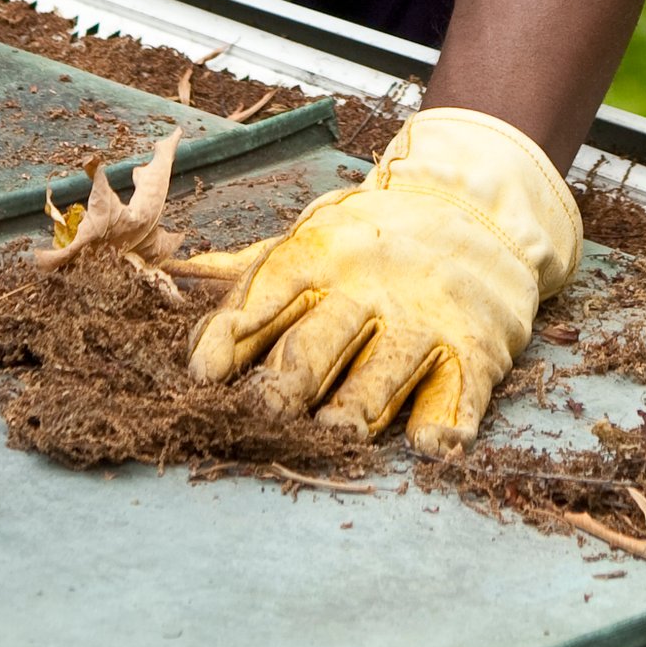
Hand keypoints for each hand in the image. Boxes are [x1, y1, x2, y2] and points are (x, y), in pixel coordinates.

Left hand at [179, 106, 581, 455]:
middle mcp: (365, 291)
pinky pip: (458, 391)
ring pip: (381, 374)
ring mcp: (420, 322)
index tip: (203, 376)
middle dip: (284, 384)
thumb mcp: (310, 236)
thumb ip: (246, 271)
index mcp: (317, 259)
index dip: (230, 337)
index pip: (264, 298)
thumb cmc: (374, 234)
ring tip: (332, 435)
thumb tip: (169, 274)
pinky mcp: (472, 351)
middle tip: (258, 415)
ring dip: (355, 409)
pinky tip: (429, 443)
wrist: (476, 203)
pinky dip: (446, 419)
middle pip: (317, 344)